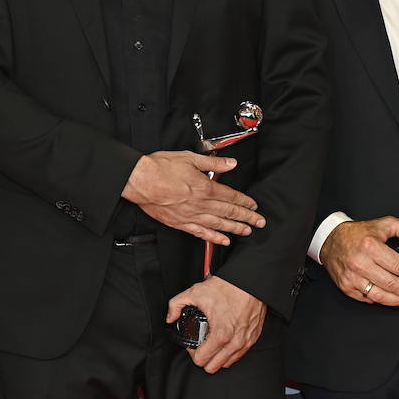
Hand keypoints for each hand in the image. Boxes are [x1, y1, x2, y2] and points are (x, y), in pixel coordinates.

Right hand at [122, 151, 264, 245]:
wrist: (139, 180)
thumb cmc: (160, 168)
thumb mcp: (190, 158)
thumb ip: (213, 163)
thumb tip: (230, 164)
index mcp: (204, 188)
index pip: (231, 196)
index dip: (244, 201)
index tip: (254, 205)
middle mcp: (200, 204)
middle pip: (229, 212)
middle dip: (246, 217)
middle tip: (259, 222)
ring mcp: (190, 216)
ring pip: (218, 224)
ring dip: (235, 228)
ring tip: (246, 231)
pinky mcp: (180, 223)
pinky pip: (201, 233)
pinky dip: (214, 237)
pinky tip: (223, 240)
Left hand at [165, 276, 265, 372]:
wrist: (249, 282)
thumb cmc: (228, 287)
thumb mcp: (195, 292)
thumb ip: (176, 305)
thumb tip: (170, 316)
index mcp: (220, 334)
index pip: (201, 360)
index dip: (192, 354)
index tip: (192, 345)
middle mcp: (234, 342)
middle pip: (213, 367)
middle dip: (204, 358)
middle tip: (201, 346)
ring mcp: (245, 342)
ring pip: (227, 364)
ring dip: (217, 357)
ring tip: (212, 344)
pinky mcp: (252, 338)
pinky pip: (239, 355)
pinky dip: (229, 353)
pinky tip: (224, 342)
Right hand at [319, 216, 398, 306]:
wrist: (330, 240)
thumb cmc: (356, 234)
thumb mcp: (384, 224)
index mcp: (371, 247)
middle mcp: (360, 263)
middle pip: (392, 285)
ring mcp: (352, 277)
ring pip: (381, 296)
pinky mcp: (346, 286)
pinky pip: (368, 299)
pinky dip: (381, 300)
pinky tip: (389, 298)